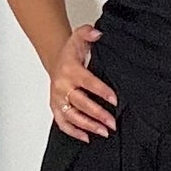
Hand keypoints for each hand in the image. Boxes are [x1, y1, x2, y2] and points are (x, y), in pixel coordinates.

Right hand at [51, 24, 117, 138]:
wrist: (55, 59)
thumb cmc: (71, 52)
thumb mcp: (79, 36)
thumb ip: (89, 32)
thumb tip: (98, 34)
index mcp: (70, 70)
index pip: (88, 82)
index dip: (101, 91)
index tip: (115, 100)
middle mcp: (62, 86)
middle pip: (80, 103)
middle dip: (97, 114)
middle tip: (112, 122)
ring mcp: (58, 98)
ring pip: (72, 116)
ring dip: (88, 126)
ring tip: (104, 132)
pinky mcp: (55, 107)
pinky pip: (62, 123)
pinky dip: (73, 132)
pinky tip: (87, 137)